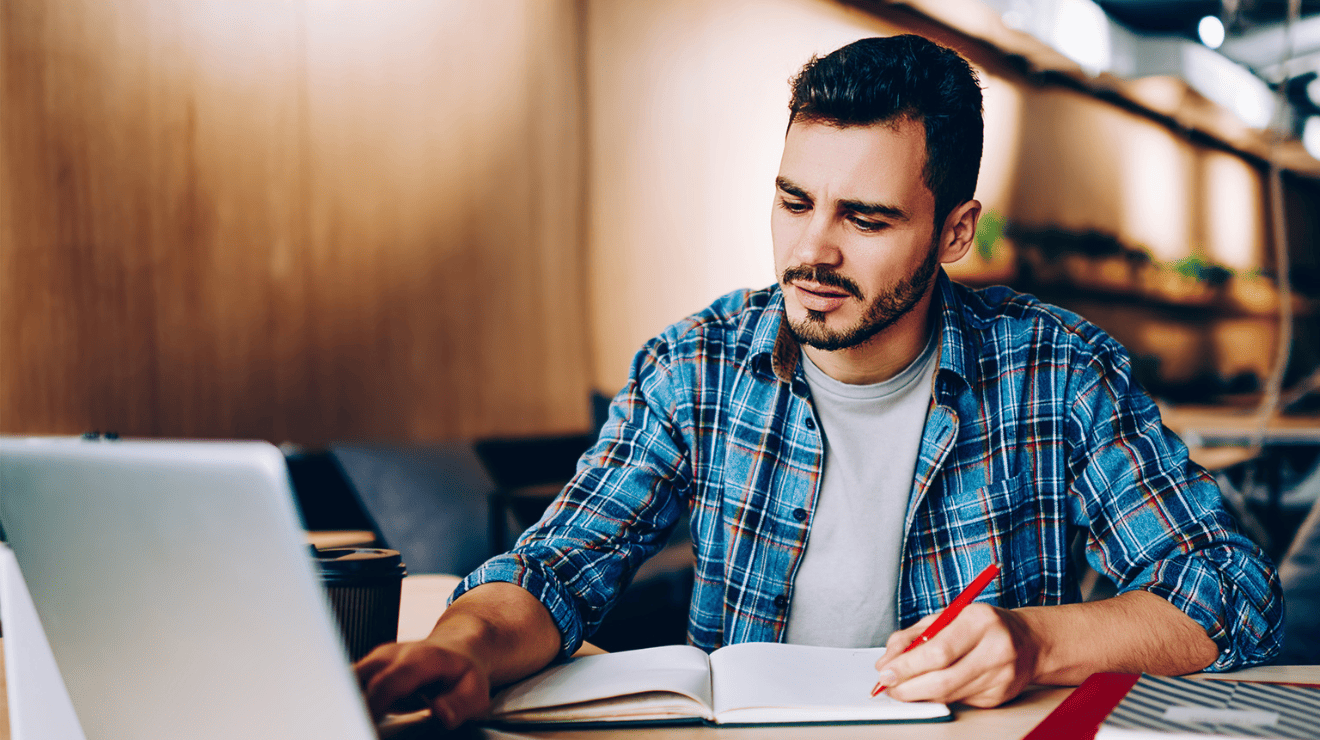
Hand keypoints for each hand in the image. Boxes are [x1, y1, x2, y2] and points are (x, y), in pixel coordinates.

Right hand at [355, 639, 491, 729]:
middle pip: (359, 680)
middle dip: (355, 708)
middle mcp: (395, 654)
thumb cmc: (464, 674)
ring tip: (358, 722)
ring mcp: (379, 658)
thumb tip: (441, 714)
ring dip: (351, 703)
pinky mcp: (370, 666)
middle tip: (360, 727)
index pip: (387, 683)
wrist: (458, 649)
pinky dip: (352, 700)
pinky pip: (351, 683)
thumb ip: (459, 705)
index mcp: (420, 659)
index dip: (373, 706)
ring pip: (350, 680)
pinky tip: (360, 715)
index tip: (366, 727)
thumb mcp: (475, 693)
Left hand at [873, 603, 1041, 706]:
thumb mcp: (948, 616)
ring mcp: (1001, 677)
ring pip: (949, 695)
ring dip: (919, 694)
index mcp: (980, 621)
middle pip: (943, 680)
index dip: (907, 666)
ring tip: (903, 687)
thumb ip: (914, 635)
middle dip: (908, 687)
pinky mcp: (999, 696)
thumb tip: (887, 662)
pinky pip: (959, 700)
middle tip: (889, 687)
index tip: (886, 672)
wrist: (1030, 641)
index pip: (938, 651)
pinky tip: (933, 686)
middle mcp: (995, 649)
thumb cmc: (983, 625)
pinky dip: (940, 695)